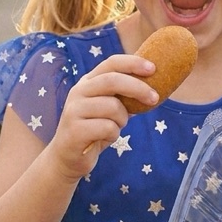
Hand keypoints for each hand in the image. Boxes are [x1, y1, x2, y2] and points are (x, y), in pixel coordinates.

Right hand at [46, 53, 158, 178]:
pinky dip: (113, 135)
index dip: (133, 63)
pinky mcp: (75, 130)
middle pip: (113, 80)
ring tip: (114, 128)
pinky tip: (104, 139)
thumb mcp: (109, 110)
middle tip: (154, 98)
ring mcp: (74, 110)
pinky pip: (108, 127)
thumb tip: (153, 88)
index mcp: (88, 82)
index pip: (111, 63)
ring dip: (122, 120)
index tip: (153, 68)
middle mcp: (78, 91)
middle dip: (138, 88)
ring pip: (113, 107)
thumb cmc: (94, 131)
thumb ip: (124, 98)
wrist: (67, 158)